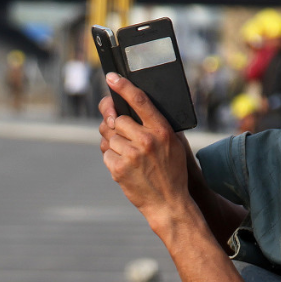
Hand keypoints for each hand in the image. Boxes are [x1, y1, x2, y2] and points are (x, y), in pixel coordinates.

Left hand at [98, 73, 191, 231]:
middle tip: (123, 137)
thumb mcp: (174, 146)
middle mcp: (147, 140)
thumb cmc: (172, 173)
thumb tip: (130, 109)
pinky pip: (106, 154)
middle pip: (117, 120)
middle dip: (116, 127)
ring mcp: (132, 155)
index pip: (139, 100)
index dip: (123, 86)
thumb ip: (156, 126)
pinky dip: (112, 160)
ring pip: (108, 138)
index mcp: (162, 131)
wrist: (169, 204)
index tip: (111, 77)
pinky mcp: (119, 169)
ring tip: (129, 157)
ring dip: (113, 145)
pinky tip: (125, 168)